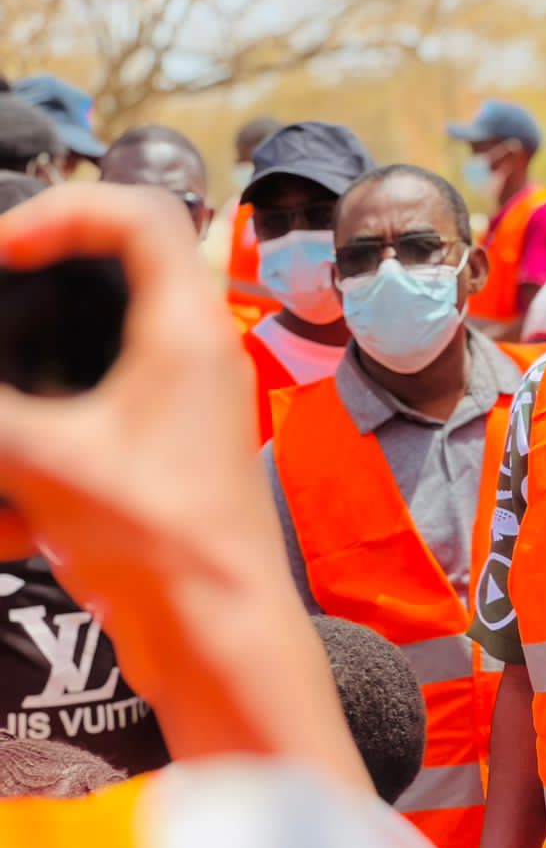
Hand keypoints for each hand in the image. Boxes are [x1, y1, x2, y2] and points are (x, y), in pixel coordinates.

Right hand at [0, 184, 368, 789]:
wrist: (221, 636)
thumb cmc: (161, 544)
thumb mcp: (44, 460)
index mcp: (189, 332)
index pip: (140, 217)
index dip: (63, 211)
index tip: (0, 250)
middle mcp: (196, 357)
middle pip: (113, 278)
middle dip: (35, 304)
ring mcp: (184, 406)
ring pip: (92, 357)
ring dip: (31, 397)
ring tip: (11, 473)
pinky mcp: (165, 455)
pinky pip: (92, 421)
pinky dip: (39, 457)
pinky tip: (16, 522)